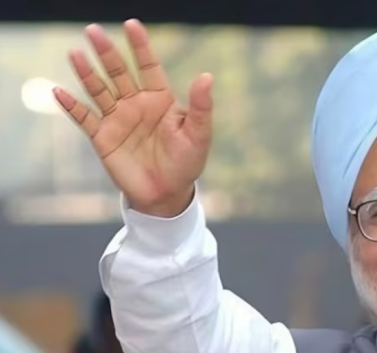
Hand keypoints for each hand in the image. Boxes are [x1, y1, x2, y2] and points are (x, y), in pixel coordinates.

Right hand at [53, 19, 212, 216]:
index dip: (140, 46)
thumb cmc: (187, 162)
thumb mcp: (198, 135)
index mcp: (160, 99)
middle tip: (93, 30)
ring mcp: (117, 119)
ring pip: (98, 90)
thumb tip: (206, 76)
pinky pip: (84, 118)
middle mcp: (136, 104)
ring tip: (75, 53)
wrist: (167, 193)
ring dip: (86, 73)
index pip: (148, 66)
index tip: (132, 25)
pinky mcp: (103, 137)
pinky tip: (59, 92)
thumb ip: (201, 107)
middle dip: (106, 52)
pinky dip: (71, 106)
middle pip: (118, 72)